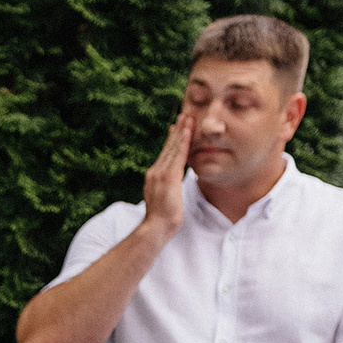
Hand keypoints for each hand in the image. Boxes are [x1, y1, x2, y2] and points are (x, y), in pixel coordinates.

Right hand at [141, 113, 191, 237]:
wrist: (156, 227)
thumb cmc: (162, 220)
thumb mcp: (165, 200)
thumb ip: (168, 189)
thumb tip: (173, 187)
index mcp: (154, 177)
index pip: (165, 155)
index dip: (171, 141)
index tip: (177, 128)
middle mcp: (155, 171)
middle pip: (168, 148)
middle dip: (177, 131)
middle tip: (183, 116)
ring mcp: (161, 173)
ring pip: (173, 148)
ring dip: (181, 131)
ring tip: (188, 117)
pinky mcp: (169, 176)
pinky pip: (178, 155)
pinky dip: (183, 141)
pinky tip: (188, 131)